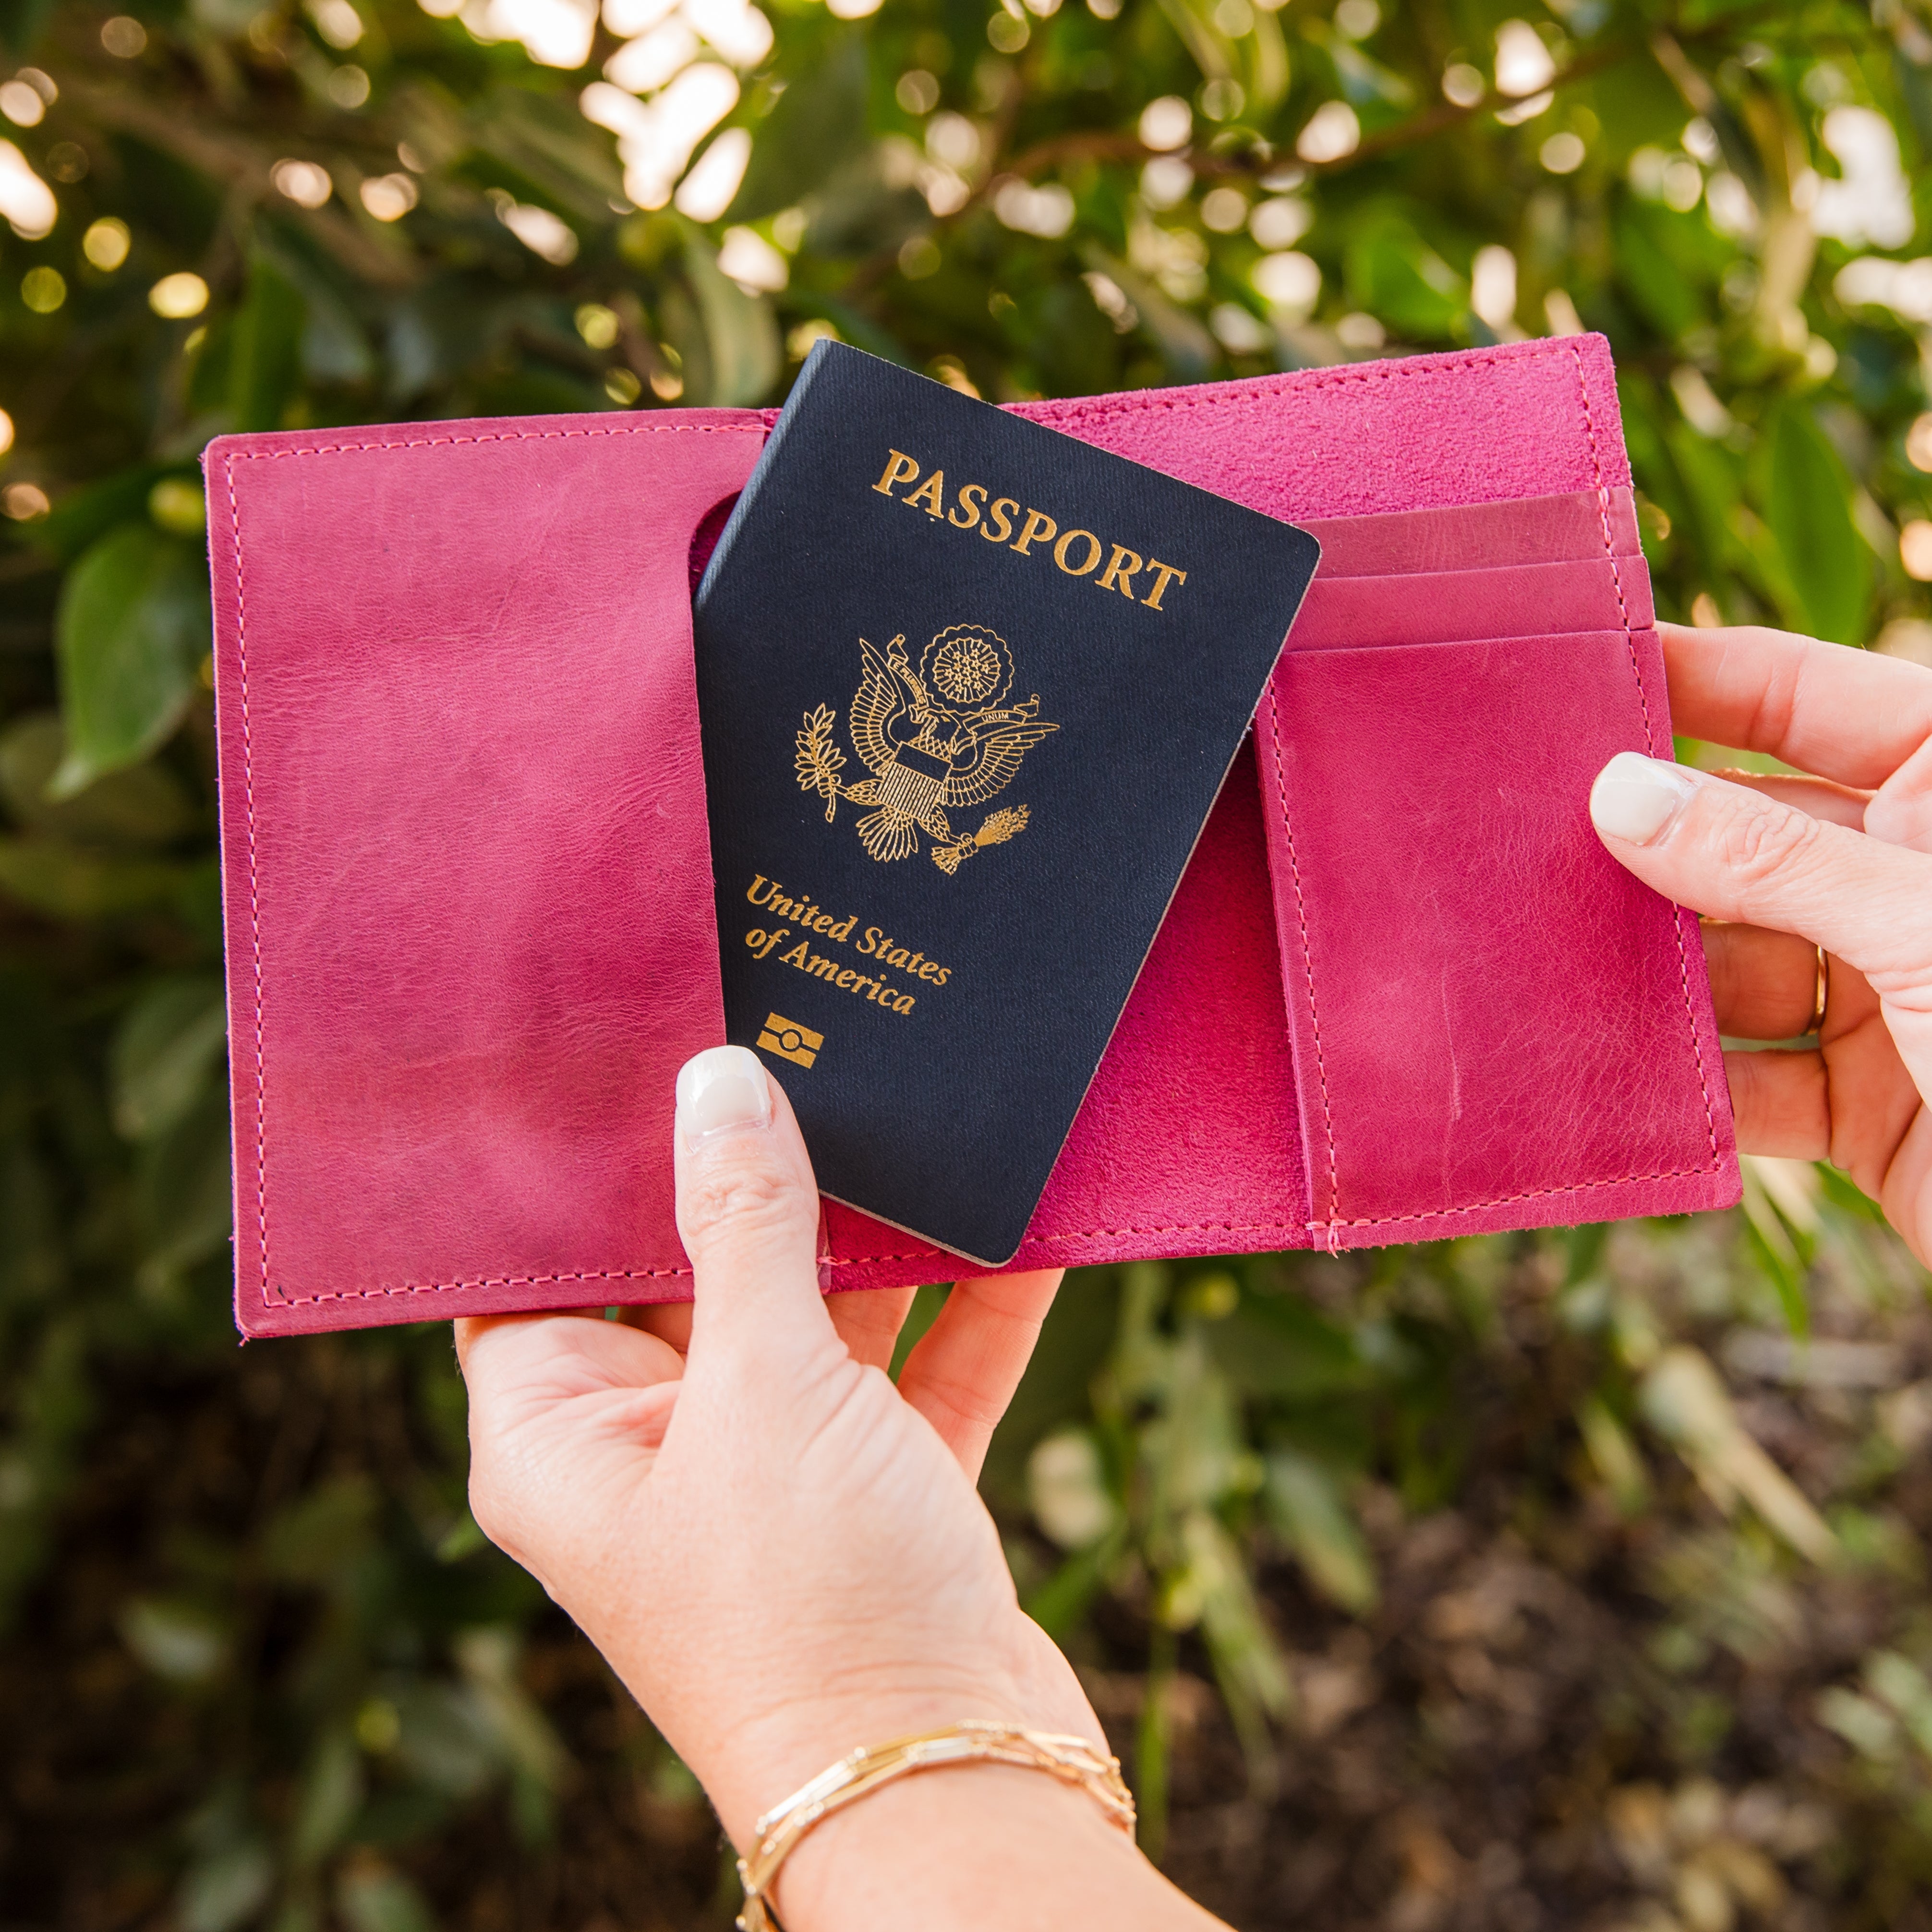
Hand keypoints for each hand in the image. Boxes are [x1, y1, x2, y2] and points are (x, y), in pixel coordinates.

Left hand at [456, 1046, 1211, 1931]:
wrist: (951, 1783)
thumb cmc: (809, 1606)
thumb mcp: (766, 1386)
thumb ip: (745, 1226)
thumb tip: (720, 1083)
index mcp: (564, 1435)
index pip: (540, 1271)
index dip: (580, 1175)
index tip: (631, 1059)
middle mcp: (657, 1447)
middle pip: (693, 1275)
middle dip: (754, 1179)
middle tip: (797, 1046)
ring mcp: (772, 1469)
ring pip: (815, 1315)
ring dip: (876, 1238)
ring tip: (917, 1115)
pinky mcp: (877, 1490)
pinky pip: (918, 1369)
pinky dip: (968, 1306)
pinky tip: (1026, 1227)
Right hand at [1589, 622, 1931, 1261]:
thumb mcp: (1919, 930)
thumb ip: (1771, 862)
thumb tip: (1621, 794)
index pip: (1813, 697)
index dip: (1703, 676)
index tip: (1585, 674)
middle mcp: (1914, 884)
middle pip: (1749, 835)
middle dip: (1644, 844)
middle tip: (1520, 834)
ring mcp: (1890, 994)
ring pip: (1732, 961)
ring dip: (1650, 974)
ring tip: (1545, 963)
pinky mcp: (1869, 1103)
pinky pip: (1749, 1080)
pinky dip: (1687, 1086)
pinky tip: (1612, 1074)